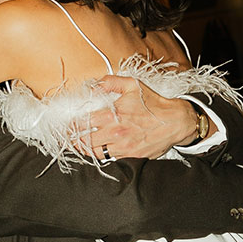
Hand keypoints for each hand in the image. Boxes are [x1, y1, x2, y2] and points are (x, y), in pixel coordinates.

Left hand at [79, 76, 200, 161]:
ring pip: (94, 153)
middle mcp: (115, 132)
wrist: (175, 121)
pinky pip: (110, 159)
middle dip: (74, 140)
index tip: (68, 126)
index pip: (82, 123)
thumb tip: (92, 85)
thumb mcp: (132, 85)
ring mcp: (123, 146)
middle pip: (84, 141)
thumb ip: (110, 82)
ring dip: (85, 149)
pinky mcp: (131, 157)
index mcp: (112, 114)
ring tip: (80, 145)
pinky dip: (101, 156)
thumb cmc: (153, 103)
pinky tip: (98, 150)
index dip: (71, 126)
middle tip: (69, 138)